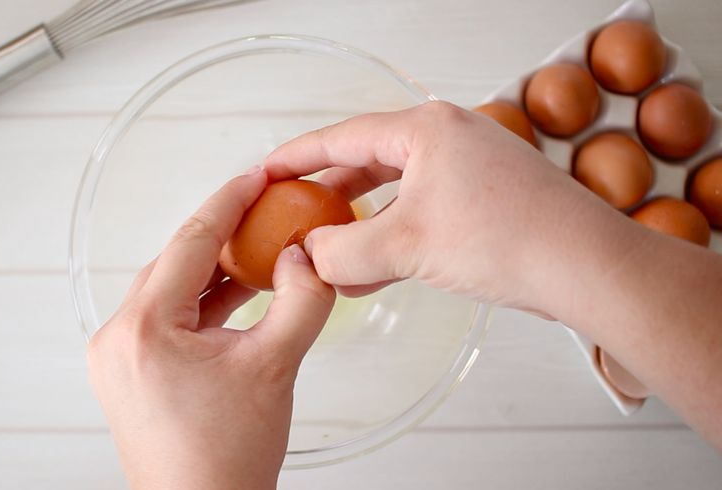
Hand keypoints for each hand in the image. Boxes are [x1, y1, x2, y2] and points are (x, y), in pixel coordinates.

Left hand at [87, 168, 334, 489]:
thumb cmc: (226, 458)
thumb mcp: (276, 366)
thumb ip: (302, 300)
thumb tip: (305, 257)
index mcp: (145, 328)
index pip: (192, 241)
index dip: (229, 201)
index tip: (256, 176)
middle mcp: (119, 336)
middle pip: (178, 261)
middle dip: (224, 233)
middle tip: (264, 209)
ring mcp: (119, 356)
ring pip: (172, 288)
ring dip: (216, 269)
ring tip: (259, 252)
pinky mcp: (131, 371)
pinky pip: (169, 316)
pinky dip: (205, 301)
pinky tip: (239, 294)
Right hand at [266, 101, 721, 452]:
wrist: (584, 267)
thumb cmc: (502, 239)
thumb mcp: (407, 245)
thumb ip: (344, 251)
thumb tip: (308, 255)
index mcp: (425, 129)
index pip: (341, 137)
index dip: (296, 157)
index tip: (264, 173)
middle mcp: (447, 138)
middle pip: (367, 163)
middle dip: (327, 196)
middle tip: (291, 216)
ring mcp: (469, 168)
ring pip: (394, 193)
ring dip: (360, 227)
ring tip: (325, 254)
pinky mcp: (484, 199)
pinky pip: (421, 213)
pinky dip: (393, 240)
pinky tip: (368, 273)